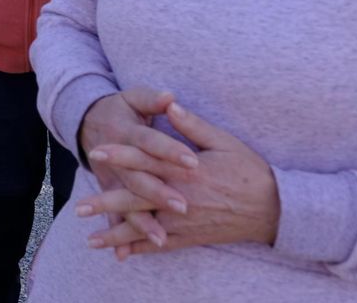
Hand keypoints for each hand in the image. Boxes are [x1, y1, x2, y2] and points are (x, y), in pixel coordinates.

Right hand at [77, 88, 196, 258]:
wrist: (86, 121)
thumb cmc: (120, 109)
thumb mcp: (133, 98)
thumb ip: (152, 100)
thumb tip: (171, 98)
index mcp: (127, 132)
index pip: (150, 142)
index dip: (169, 150)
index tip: (192, 162)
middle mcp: (116, 158)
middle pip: (138, 177)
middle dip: (158, 193)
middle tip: (182, 206)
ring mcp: (110, 178)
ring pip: (125, 202)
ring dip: (141, 221)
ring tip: (160, 238)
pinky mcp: (108, 190)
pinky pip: (112, 216)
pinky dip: (117, 234)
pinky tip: (124, 254)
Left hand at [80, 100, 279, 255]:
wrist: (276, 208)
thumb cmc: (250, 170)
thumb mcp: (224, 142)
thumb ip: (193, 125)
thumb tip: (170, 103)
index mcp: (186, 171)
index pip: (147, 161)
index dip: (120, 155)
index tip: (96, 151)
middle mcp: (181, 198)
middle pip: (137, 200)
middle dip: (106, 203)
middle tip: (80, 207)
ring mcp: (185, 221)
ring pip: (144, 228)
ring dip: (116, 234)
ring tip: (90, 239)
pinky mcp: (191, 236)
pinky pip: (161, 246)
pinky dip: (140, 250)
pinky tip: (120, 253)